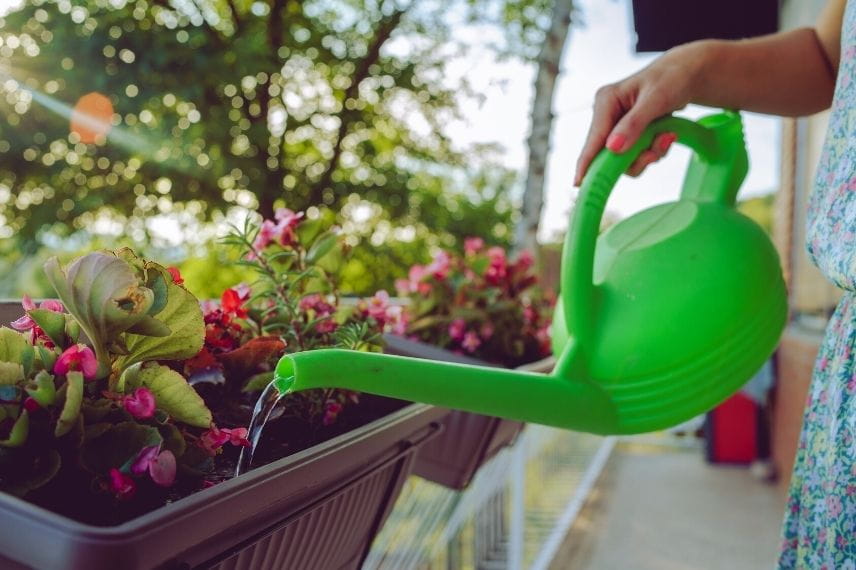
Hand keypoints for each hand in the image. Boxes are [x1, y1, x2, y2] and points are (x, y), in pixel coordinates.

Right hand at [573, 45, 702, 185]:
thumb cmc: (673, 78)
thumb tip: (613, 148)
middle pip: (610, 154)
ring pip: (625, 159)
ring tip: (667, 137)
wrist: (688, 75)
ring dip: (649, 154)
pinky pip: (635, 155)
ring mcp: (617, 127)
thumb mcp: (656, 99)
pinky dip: (653, 151)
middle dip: (637, 156)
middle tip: (659, 147)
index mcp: (606, 101)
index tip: (578, 183)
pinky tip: (665, 136)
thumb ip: (634, 124)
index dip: (586, 163)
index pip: (594, 138)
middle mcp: (607, 116)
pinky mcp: (628, 134)